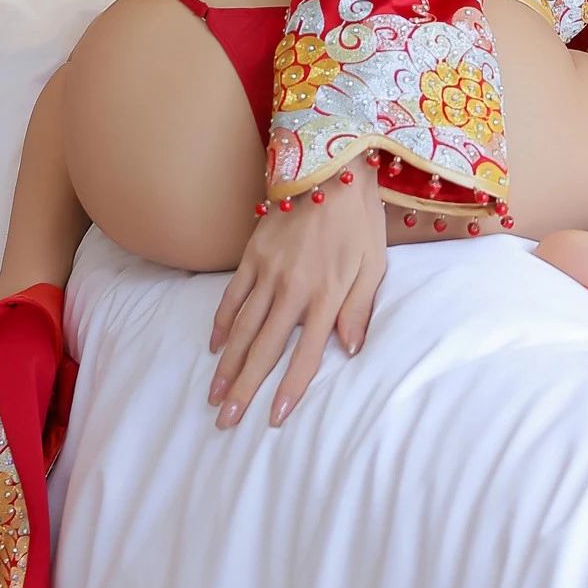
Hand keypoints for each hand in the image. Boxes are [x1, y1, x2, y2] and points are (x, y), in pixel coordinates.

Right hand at [207, 154, 386, 429]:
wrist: (329, 165)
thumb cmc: (359, 218)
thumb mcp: (374, 264)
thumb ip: (359, 309)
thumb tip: (349, 351)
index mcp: (326, 295)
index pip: (305, 355)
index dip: (289, 390)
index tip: (272, 419)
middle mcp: (293, 288)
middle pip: (264, 349)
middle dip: (245, 389)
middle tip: (226, 421)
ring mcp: (268, 270)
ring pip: (242, 327)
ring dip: (227, 365)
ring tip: (214, 395)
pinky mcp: (252, 253)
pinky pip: (232, 295)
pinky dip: (221, 322)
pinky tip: (214, 345)